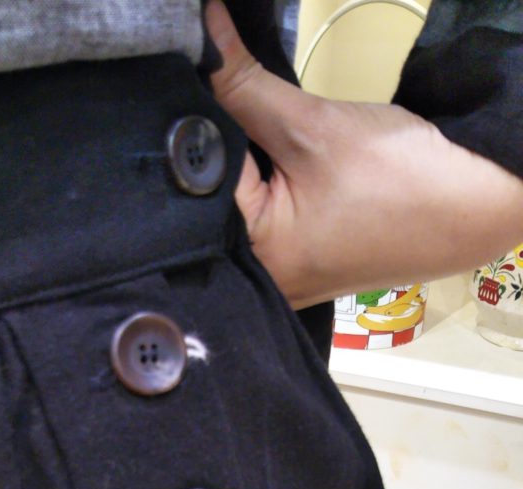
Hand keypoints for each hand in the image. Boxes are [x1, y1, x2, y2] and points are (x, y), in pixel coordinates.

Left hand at [206, 0, 522, 308]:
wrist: (471, 209)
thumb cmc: (397, 178)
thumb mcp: (311, 126)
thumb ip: (243, 85)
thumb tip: (200, 34)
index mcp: (251, 259)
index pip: (196, 180)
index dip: (194, 126)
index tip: (191, 82)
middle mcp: (255, 280)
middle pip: (211, 201)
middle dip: (214, 148)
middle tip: (210, 95)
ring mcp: (278, 279)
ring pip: (236, 209)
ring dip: (238, 166)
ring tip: (241, 122)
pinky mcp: (298, 267)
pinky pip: (261, 222)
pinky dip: (260, 187)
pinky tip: (266, 159)